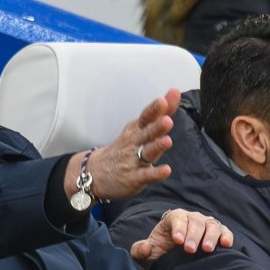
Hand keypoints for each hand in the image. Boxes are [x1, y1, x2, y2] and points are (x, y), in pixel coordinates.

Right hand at [64, 90, 179, 203]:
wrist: (95, 172)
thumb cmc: (124, 148)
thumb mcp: (139, 128)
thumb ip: (159, 113)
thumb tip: (175, 91)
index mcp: (136, 130)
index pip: (145, 117)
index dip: (154, 109)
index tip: (163, 100)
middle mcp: (134, 143)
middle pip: (146, 133)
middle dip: (156, 127)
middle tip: (167, 120)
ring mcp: (133, 161)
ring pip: (146, 153)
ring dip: (156, 147)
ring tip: (167, 141)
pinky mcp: (134, 178)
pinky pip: (145, 175)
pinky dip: (155, 173)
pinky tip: (166, 170)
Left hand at [130, 208, 233, 266]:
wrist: (173, 262)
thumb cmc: (159, 256)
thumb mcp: (145, 254)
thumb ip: (139, 250)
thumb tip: (146, 247)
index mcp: (173, 219)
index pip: (177, 218)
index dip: (178, 228)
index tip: (178, 241)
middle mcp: (191, 219)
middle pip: (195, 221)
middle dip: (193, 235)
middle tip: (189, 250)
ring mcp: (205, 225)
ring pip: (211, 225)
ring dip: (210, 236)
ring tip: (207, 249)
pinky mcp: (218, 234)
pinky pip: (224, 231)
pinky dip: (226, 236)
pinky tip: (225, 245)